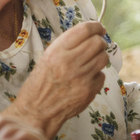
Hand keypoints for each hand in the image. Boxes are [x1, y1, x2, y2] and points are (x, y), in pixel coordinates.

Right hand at [8, 22, 108, 139]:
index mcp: (58, 51)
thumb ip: (67, 47)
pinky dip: (96, 76)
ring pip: (103, 58)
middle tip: (96, 47)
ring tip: (90, 63)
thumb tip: (89, 36)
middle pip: (98, 42)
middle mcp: (70, 61)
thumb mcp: (47, 58)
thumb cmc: (39, 84)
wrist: (36, 112)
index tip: (99, 29)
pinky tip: (85, 80)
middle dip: (99, 43)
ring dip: (100, 58)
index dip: (96, 27)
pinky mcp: (89, 90)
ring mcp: (82, 76)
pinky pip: (101, 75)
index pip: (85, 29)